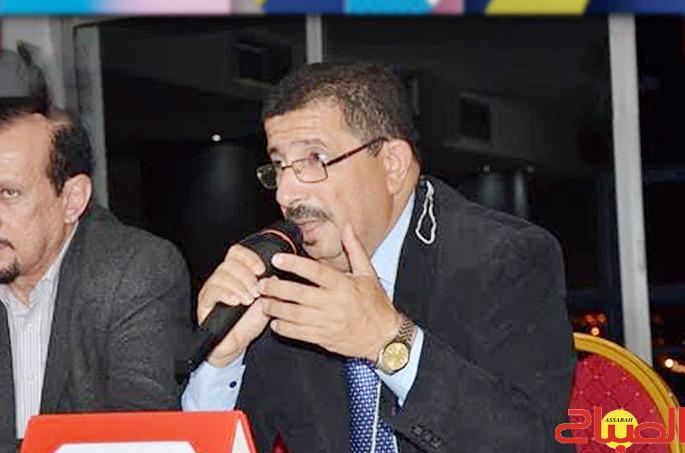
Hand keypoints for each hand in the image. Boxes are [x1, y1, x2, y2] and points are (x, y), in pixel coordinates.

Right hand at [197, 244, 269, 366]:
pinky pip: (213, 291)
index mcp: (237, 274)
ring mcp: (212, 289)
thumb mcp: (266, 303)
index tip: (261, 269)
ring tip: (248, 300)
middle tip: (256, 291)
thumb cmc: (248, 324)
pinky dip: (227, 294)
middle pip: (230, 262)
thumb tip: (275, 275)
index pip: (237, 253)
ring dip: (239, 286)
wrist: (236, 345)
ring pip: (221, 275)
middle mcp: (223, 278)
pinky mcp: (204, 302)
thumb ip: (270, 288)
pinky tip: (236, 302)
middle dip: (247, 275)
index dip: (249, 257)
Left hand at [258, 223, 402, 361]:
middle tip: (261, 283)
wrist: (383, 337)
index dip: (294, 264)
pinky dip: (284, 328)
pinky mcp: (323, 338)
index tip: (277, 259)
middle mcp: (333, 303)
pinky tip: (275, 322)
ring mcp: (327, 322)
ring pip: (294, 315)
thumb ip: (355, 249)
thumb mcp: (368, 274)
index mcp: (343, 285)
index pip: (315, 271)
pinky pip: (299, 334)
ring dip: (275, 308)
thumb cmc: (375, 304)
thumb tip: (348, 227)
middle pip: (298, 294)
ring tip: (263, 302)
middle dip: (276, 288)